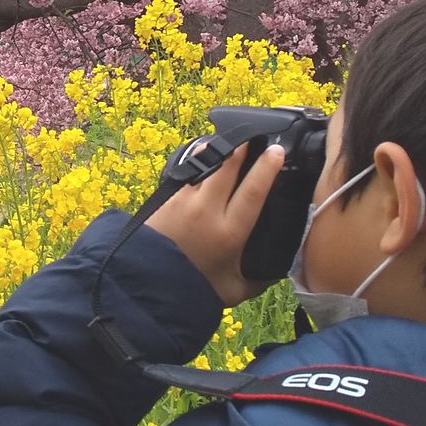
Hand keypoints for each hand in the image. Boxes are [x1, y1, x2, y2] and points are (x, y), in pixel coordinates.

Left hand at [145, 142, 284, 306]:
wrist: (146, 287)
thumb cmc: (194, 289)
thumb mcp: (234, 290)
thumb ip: (259, 280)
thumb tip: (279, 271)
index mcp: (230, 232)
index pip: (253, 190)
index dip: (267, 167)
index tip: (276, 150)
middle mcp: (208, 211)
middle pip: (227, 166)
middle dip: (241, 146)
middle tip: (252, 134)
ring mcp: (183, 202)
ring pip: (204, 165)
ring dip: (216, 152)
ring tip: (226, 143)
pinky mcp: (165, 200)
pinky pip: (185, 175)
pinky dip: (196, 166)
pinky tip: (202, 164)